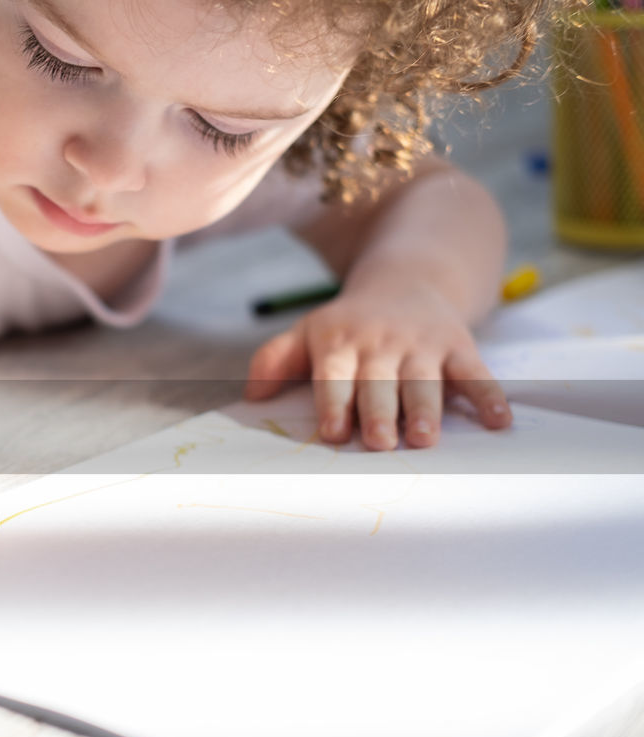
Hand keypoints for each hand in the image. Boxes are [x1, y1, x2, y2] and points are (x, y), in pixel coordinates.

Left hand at [244, 284, 511, 449]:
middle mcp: (381, 343)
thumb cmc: (348, 325)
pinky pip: (475, 372)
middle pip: (380, 382)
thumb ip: (275, 360)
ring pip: (424, 380)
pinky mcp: (458, 346)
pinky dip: (490, 395)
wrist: (406, 279)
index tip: (334, 432)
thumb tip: (250, 396)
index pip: (334, 375)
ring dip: (426, 409)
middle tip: (381, 443)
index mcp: (340, 343)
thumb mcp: (307, 333)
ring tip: (424, 438)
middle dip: (380, 412)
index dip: (334, 403)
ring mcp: (422, 344)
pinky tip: (499, 421)